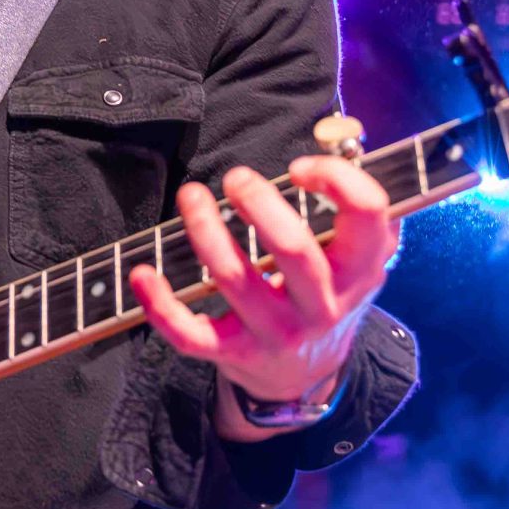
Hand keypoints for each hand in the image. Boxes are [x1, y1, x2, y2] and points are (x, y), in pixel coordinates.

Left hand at [128, 156, 398, 436]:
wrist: (307, 374)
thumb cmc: (328, 291)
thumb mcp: (359, 254)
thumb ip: (355, 200)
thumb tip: (336, 135)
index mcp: (361, 267)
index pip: (366, 212)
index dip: (335, 177)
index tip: (300, 168)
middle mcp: (324, 303)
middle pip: (294, 248)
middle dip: (259, 203)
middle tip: (237, 178)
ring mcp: (278, 332)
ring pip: (236, 280)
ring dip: (205, 231)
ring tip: (191, 196)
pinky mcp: (235, 353)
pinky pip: (192, 335)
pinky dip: (161, 306)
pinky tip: (142, 273)